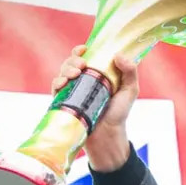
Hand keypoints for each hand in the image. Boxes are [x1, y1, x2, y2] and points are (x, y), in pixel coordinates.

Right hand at [50, 44, 140, 170]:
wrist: (107, 135)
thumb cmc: (119, 113)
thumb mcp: (130, 90)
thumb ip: (130, 71)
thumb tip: (118, 55)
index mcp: (96, 74)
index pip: (86, 57)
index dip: (81, 51)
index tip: (84, 49)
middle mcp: (82, 80)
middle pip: (72, 62)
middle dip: (73, 59)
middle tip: (82, 65)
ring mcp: (72, 91)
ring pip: (63, 72)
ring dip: (66, 69)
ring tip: (75, 74)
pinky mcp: (64, 102)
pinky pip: (55, 88)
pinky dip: (57, 82)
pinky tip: (62, 83)